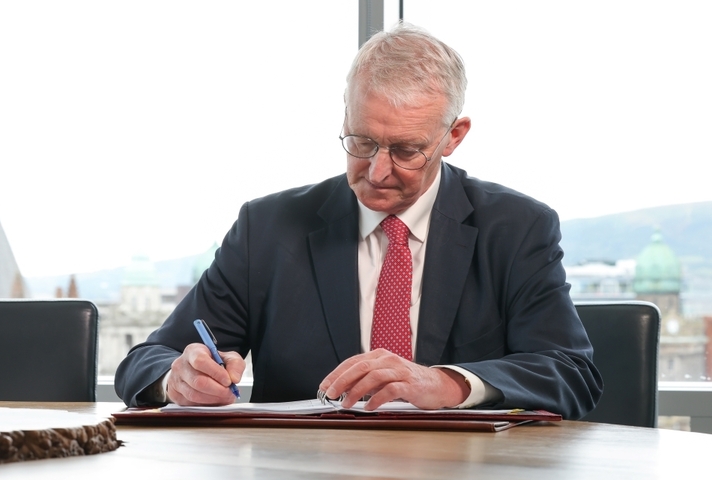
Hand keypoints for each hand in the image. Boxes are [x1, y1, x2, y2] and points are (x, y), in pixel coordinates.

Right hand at [166, 343, 244, 405]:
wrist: (196, 370)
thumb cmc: (212, 363)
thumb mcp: (227, 358)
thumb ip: (235, 364)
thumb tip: (234, 378)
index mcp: (193, 351)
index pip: (201, 361)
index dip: (216, 373)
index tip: (228, 381)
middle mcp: (180, 365)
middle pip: (198, 381)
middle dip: (218, 390)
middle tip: (230, 393)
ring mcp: (175, 380)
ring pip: (194, 395)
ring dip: (213, 399)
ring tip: (225, 397)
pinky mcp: (174, 395)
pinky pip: (190, 404)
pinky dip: (206, 405)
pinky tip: (214, 400)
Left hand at [318, 349, 469, 409]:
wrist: (436, 385)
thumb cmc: (407, 382)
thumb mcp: (384, 377)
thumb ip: (366, 380)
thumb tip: (342, 389)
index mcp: (379, 356)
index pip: (353, 362)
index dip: (337, 373)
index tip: (325, 385)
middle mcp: (388, 359)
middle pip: (360, 367)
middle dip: (342, 381)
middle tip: (331, 394)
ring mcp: (400, 371)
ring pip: (373, 377)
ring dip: (357, 391)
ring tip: (347, 403)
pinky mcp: (410, 384)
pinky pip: (391, 389)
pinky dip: (377, 398)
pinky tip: (369, 407)